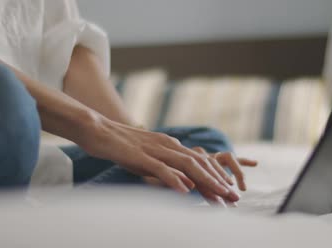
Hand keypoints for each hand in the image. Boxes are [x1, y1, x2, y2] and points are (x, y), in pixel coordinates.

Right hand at [73, 115, 242, 201]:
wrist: (97, 129)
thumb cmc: (120, 147)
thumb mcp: (149, 159)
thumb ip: (167, 170)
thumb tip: (186, 185)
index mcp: (170, 145)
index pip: (199, 162)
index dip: (216, 177)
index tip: (229, 192)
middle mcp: (168, 145)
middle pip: (200, 164)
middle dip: (219, 181)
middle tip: (234, 198)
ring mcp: (155, 149)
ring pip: (187, 165)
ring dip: (206, 181)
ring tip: (220, 195)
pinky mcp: (140, 155)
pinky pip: (161, 168)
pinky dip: (175, 179)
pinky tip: (186, 190)